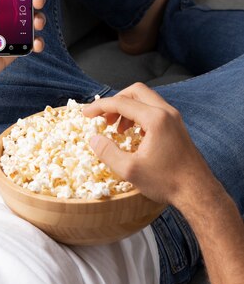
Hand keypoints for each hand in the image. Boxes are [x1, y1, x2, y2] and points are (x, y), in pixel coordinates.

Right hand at [83, 83, 211, 206]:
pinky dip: (139, 115)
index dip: (99, 107)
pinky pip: (154, 110)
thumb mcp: (130, 170)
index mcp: (155, 118)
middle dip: (115, 101)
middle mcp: (166, 112)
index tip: (86, 115)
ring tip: (116, 129)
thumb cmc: (166, 182)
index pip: (121, 102)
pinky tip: (133, 134)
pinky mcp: (177, 126)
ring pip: (146, 99)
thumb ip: (108, 152)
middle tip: (103, 118)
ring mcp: (174, 118)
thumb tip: (93, 139)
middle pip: (135, 91)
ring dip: (127, 108)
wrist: (198, 192)